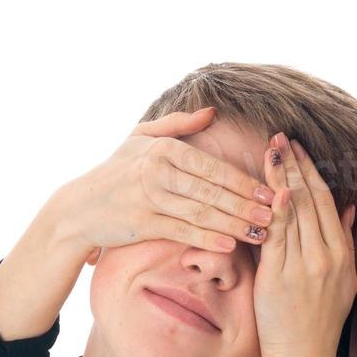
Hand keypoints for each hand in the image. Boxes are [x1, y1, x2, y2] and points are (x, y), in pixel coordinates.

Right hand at [58, 107, 275, 264]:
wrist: (80, 207)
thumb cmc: (116, 171)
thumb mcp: (141, 138)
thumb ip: (178, 124)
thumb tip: (212, 112)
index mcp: (164, 149)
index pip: (213, 167)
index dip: (245, 181)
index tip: (271, 191)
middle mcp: (157, 170)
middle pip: (213, 190)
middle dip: (248, 204)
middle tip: (276, 214)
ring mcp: (150, 197)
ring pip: (202, 211)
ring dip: (235, 223)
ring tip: (262, 232)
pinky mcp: (143, 223)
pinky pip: (183, 231)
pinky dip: (208, 238)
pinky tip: (231, 244)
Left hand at [253, 131, 356, 356]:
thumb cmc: (318, 322)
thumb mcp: (343, 280)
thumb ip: (343, 240)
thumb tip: (348, 207)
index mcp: (341, 254)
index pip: (325, 201)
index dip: (311, 171)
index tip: (298, 148)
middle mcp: (326, 256)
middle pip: (309, 200)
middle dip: (294, 165)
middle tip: (280, 137)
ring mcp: (304, 266)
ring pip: (292, 212)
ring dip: (279, 178)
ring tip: (269, 151)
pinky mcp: (280, 278)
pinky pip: (276, 236)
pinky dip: (273, 211)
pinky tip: (268, 188)